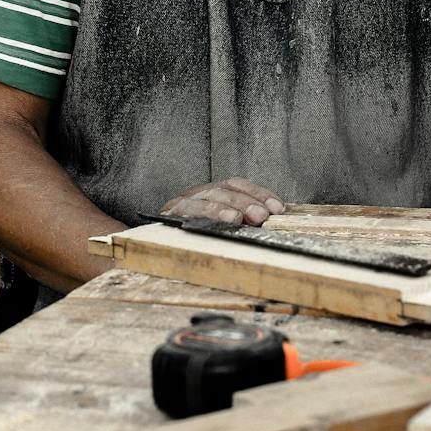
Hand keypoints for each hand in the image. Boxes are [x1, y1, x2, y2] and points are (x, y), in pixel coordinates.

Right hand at [160, 177, 285, 226]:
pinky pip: (188, 211)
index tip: (279, 208)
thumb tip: (269, 223)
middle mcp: (198, 193)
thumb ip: (242, 223)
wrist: (152, 245)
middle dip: (247, 201)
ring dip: (227, 206)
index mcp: (212, 192)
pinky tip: (222, 221)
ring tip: (240, 219)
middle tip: (263, 216)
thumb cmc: (193, 236)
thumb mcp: (220, 227)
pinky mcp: (169, 214)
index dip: (259, 193)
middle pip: (226, 189)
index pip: (238, 185)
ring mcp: (183, 202)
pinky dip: (207, 213)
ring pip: (208, 197)